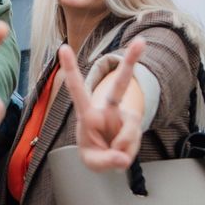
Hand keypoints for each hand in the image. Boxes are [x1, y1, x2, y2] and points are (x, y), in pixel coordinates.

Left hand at [58, 38, 145, 171]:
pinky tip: (122, 154)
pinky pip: (134, 139)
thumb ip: (106, 161)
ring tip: (114, 155)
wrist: (109, 157)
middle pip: (120, 85)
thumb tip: (123, 157)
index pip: (78, 90)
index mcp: (87, 114)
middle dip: (131, 63)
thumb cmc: (95, 153)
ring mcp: (124, 116)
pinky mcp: (135, 125)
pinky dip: (128, 152)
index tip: (63, 47)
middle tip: (141, 42)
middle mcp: (107, 109)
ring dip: (123, 146)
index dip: (71, 69)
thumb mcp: (93, 162)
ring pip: (131, 125)